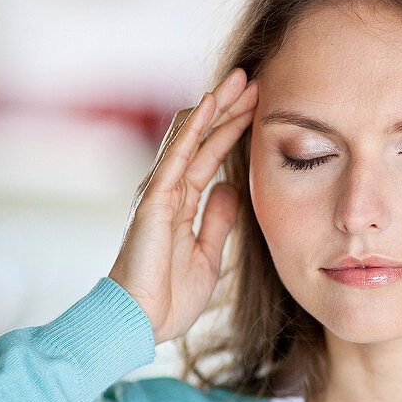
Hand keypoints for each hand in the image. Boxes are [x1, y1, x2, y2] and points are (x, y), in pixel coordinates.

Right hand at [108, 68, 257, 344]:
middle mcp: (168, 189)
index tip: (260, 105)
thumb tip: (230, 188)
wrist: (142, 323)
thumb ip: (217, 219)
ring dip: (216, 106)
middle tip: (256, 78)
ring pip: (190, 136)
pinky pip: (177, 155)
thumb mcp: (208, 253)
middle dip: (229, 107)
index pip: (211, 153)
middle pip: (202, 136)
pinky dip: (194, 127)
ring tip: (241, 79)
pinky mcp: (154, 200)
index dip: (234, 128)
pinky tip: (210, 103)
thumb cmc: (170, 295)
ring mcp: (159, 192)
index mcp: (181, 202)